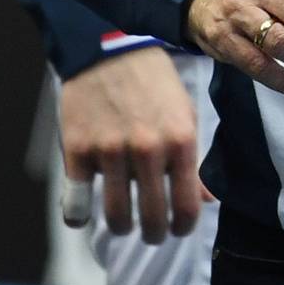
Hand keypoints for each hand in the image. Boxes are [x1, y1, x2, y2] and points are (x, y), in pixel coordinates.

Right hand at [59, 46, 205, 244]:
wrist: (110, 50)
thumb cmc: (155, 85)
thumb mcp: (185, 115)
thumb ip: (194, 160)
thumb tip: (207, 201)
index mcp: (182, 140)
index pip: (187, 206)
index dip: (183, 227)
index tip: (177, 230)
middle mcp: (148, 148)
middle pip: (152, 219)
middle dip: (153, 234)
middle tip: (151, 233)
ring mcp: (110, 150)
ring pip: (116, 216)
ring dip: (121, 227)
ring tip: (124, 223)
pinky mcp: (77, 149)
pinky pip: (75, 205)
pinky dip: (78, 217)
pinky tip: (85, 212)